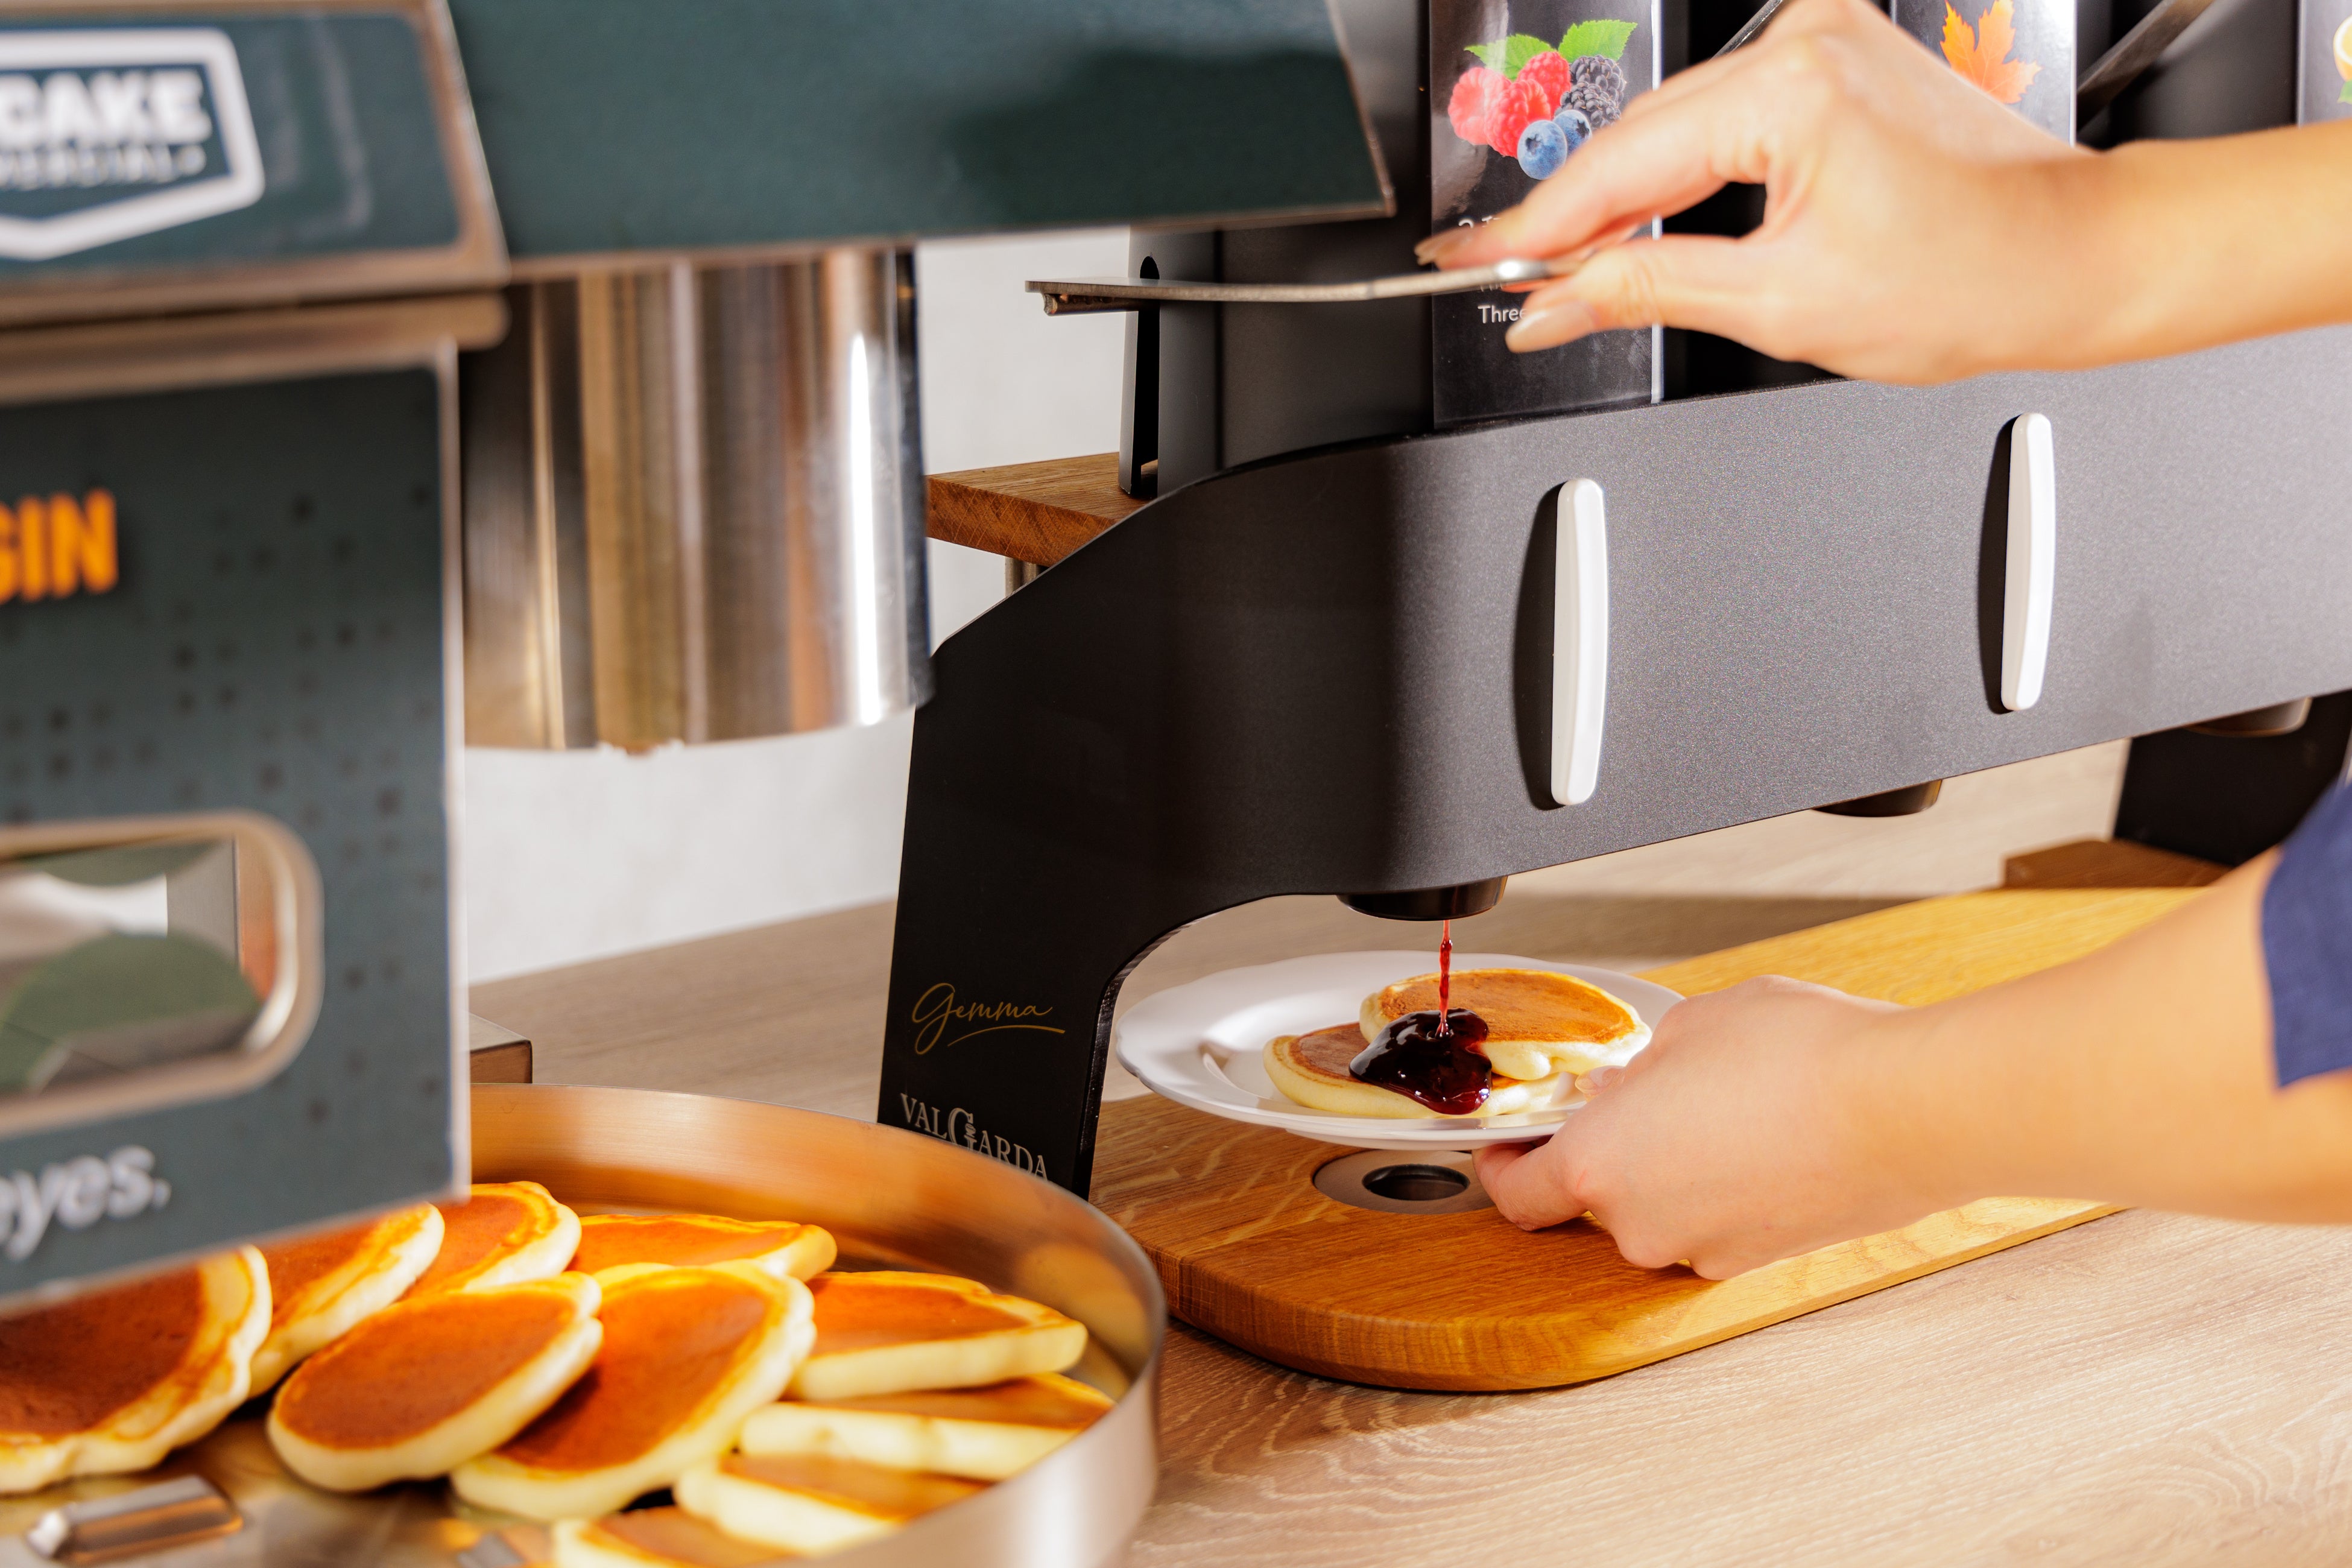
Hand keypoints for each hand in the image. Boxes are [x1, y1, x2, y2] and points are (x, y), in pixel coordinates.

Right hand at [1417, 0, 2099, 382]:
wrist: (2076, 258)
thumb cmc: (1974, 278)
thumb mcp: (1782, 305)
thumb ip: (1646, 289)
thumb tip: (1553, 304)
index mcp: (1790, 90)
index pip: (1617, 170)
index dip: (1533, 233)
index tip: (1470, 268)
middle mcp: (1805, 42)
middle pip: (1637, 139)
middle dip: (1567, 219)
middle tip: (1498, 282)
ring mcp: (1825, 41)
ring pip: (1676, 126)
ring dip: (1620, 197)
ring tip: (1561, 267)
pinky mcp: (1839, 59)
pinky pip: (1725, 114)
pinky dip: (1679, 171)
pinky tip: (1641, 217)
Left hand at [1475, 976, 1952, 1277]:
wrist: (1906, 1111)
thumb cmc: (1800, 1059)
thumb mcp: (1691, 1025)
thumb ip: (1638, 1068)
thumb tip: (1628, 1089)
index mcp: (1601, 1166)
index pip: (1517, 1193)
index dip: (1502, 1168)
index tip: (1507, 1146)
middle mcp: (1643, 1226)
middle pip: (1595, 1198)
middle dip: (1612, 1148)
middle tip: (1648, 1095)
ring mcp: (1706, 1251)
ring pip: (1661, 1210)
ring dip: (1673, 1168)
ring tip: (1723, 1107)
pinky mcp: (1763, 1258)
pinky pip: (1717, 1221)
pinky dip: (1723, 1188)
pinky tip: (1762, 1137)